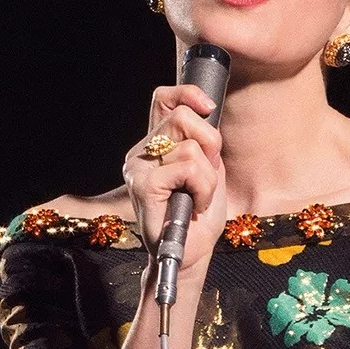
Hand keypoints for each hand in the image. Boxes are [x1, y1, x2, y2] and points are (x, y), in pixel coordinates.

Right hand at [123, 83, 226, 271]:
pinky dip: (202, 188)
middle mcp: (142, 152)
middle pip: (182, 116)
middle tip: (209, 173)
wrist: (190, 254)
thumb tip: (208, 112)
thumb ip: (205, 144)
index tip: (208, 106)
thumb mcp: (209, 171)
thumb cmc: (199, 217)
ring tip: (200, 197)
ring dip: (208, 177)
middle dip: (210, 143)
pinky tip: (195, 205)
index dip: (187, 94)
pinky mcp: (143, 184)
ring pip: (189, 146)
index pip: (164, 99)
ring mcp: (139, 168)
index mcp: (156, 145)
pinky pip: (187, 167)